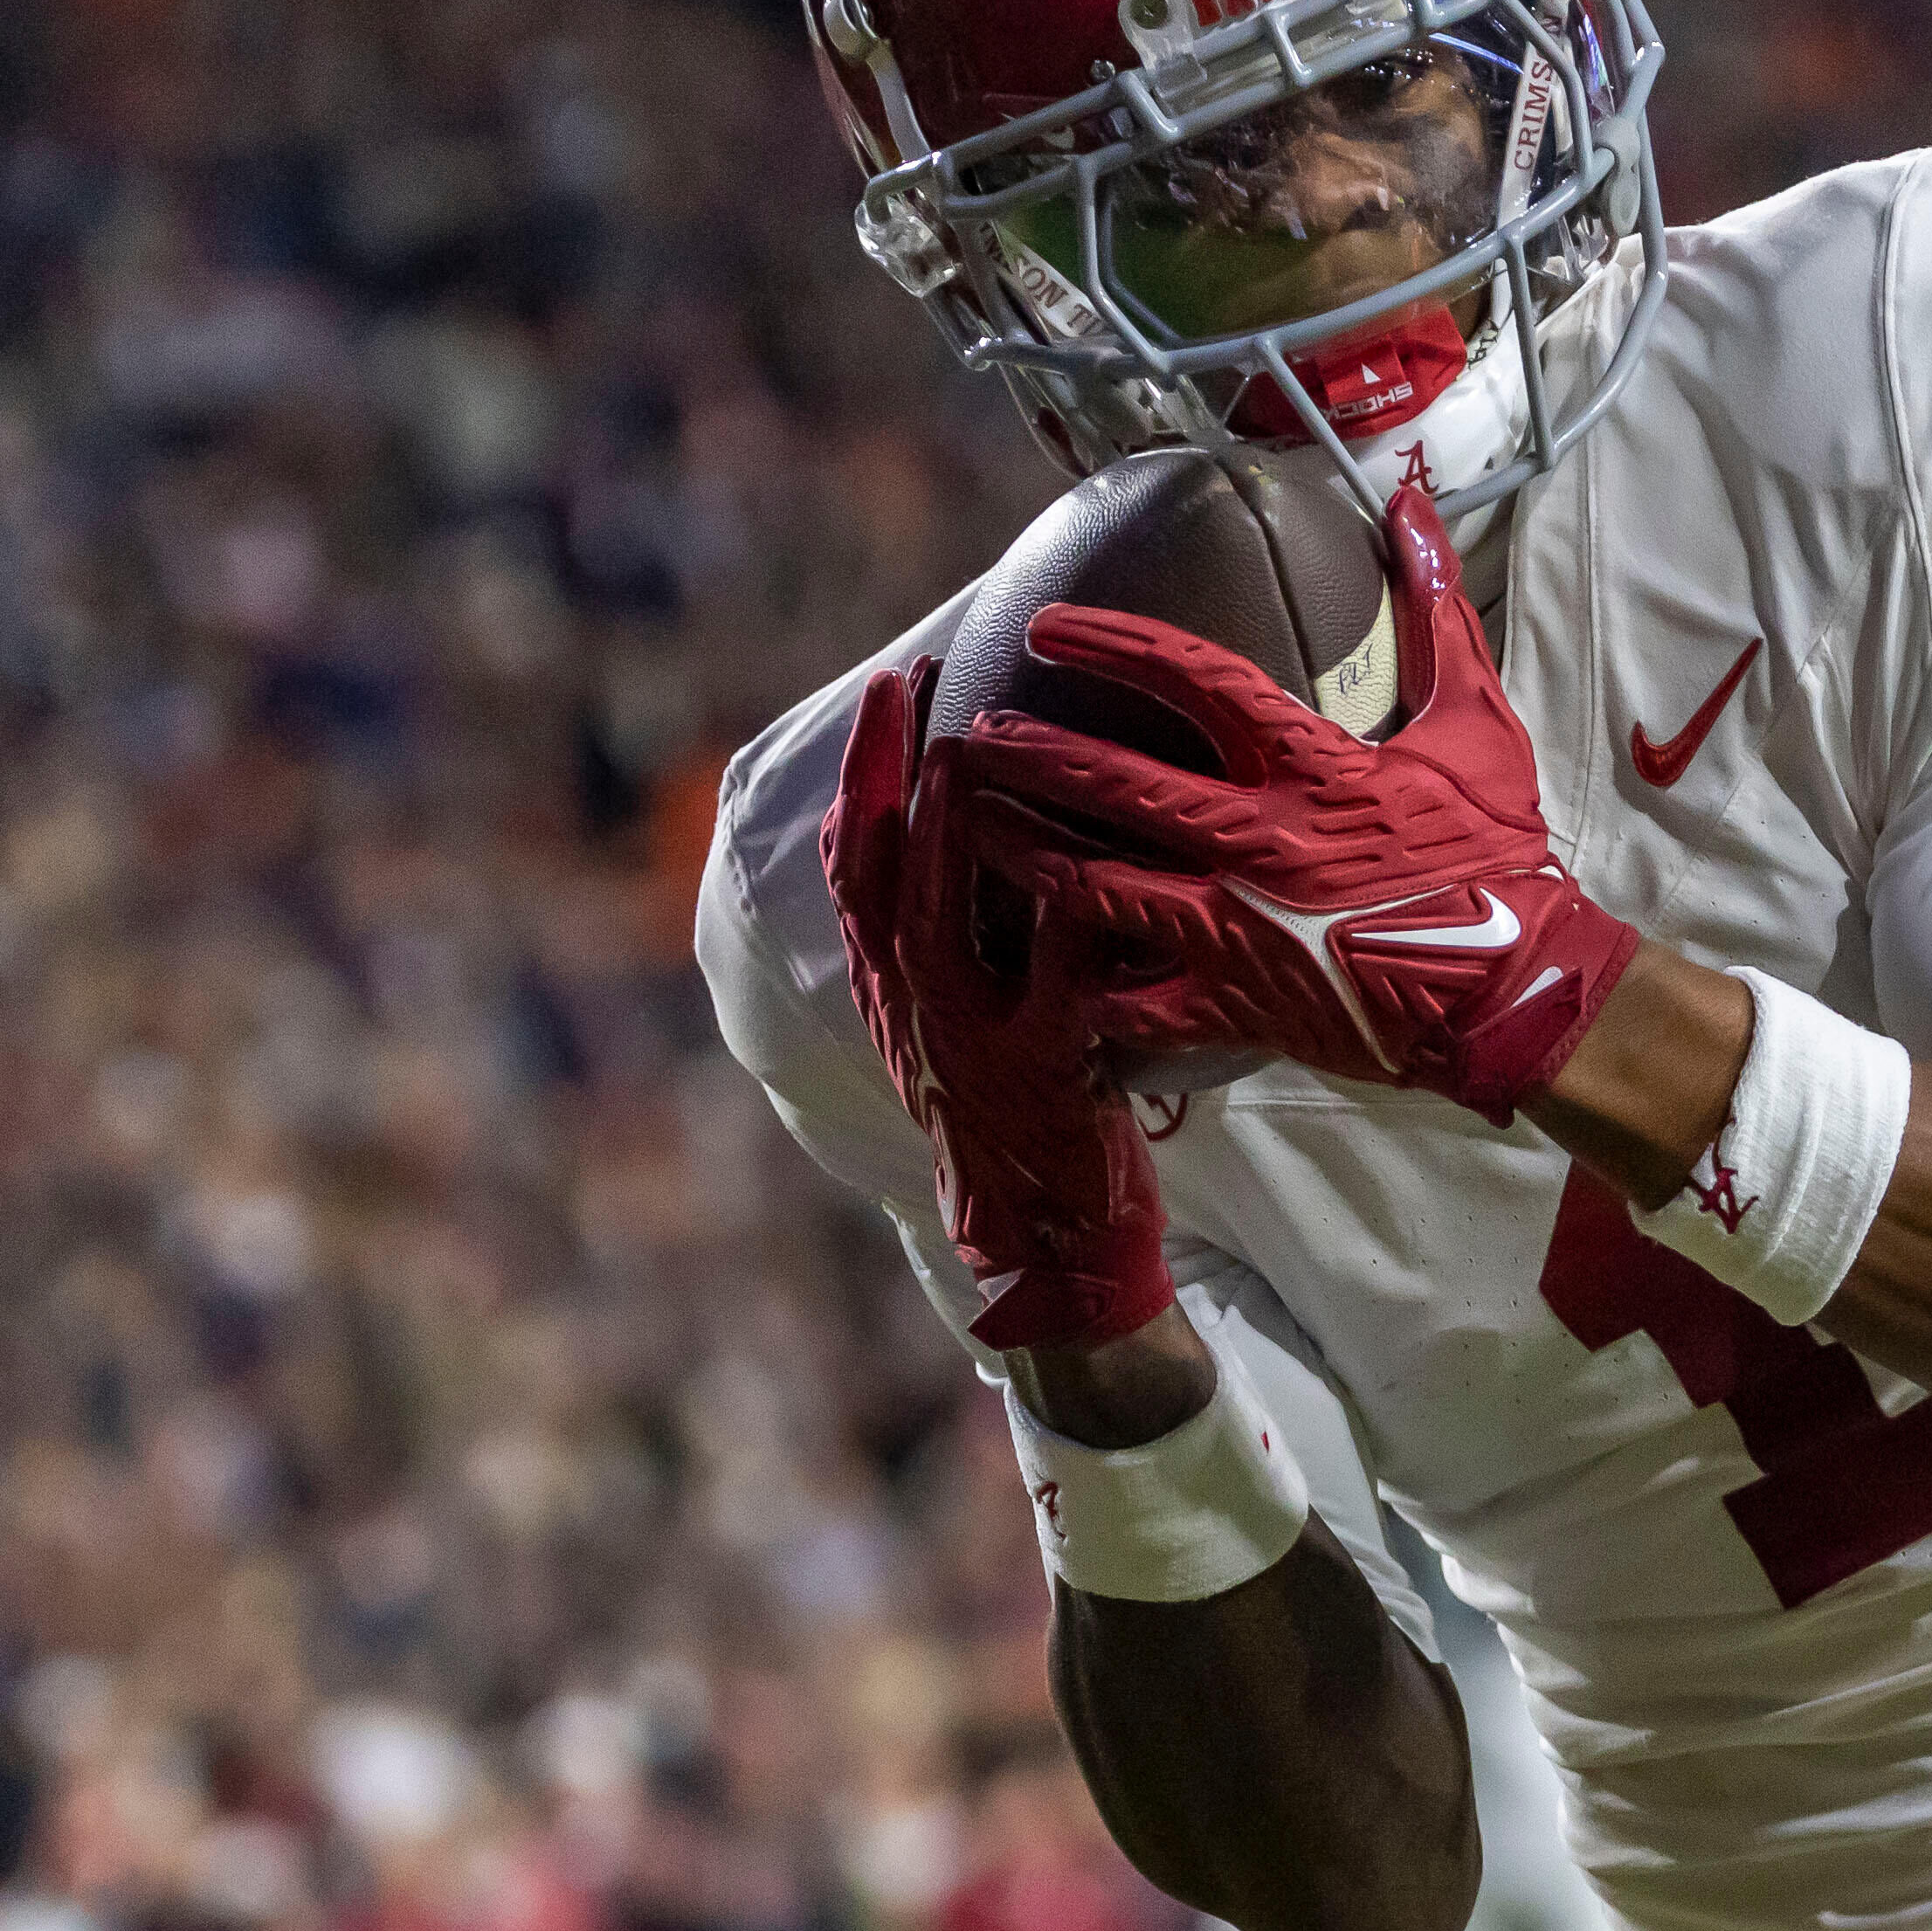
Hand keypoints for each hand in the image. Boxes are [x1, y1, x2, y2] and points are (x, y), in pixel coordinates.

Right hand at [818, 656, 1177, 1355]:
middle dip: (885, 771)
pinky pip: (1047, 991)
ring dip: (944, 835)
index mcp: (897, 993)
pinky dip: (1056, 925)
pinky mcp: (1045, 1080)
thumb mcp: (967, 1030)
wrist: (1050, 1251)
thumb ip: (956, 948)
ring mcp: (972, 1046)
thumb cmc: (1025, 1122)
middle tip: (904, 679)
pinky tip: (1073, 861)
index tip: (886, 692)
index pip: (858, 865)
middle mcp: (916, 1012)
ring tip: (964, 747)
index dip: (865, 774)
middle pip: (877, 873)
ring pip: (937, 924)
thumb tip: (956, 845)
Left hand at [944, 481, 1640, 1122]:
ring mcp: (1241, 930)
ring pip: (1100, 890)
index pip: (1195, 681)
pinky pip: (1138, 999)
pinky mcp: (1239, 1005)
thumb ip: (1435, 609)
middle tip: (976, 733)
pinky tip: (1036, 966)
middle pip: (1119, 786)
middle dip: (1035, 755)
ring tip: (973, 826)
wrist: (1518, 991)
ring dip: (1027, 855)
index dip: (1114, 645)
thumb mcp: (1476, 721)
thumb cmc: (1498, 855)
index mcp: (1313, 768)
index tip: (1049, 628)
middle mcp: (1260, 843)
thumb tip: (1412, 503)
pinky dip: (1084, 986)